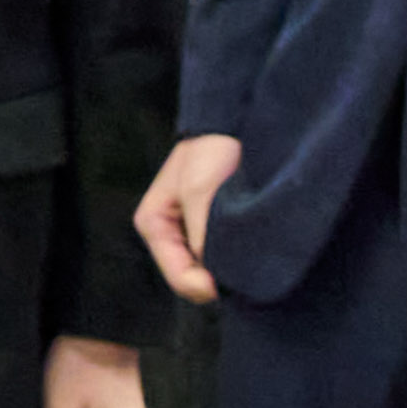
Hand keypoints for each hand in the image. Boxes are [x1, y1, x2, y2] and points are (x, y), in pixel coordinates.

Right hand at [136, 131, 240, 306]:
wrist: (236, 122)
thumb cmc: (212, 150)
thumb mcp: (201, 192)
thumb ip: (202, 237)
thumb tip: (214, 278)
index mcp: (154, 224)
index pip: (179, 276)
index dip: (207, 286)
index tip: (236, 281)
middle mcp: (170, 233)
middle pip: (192, 276)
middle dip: (218, 276)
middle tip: (249, 266)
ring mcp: (191, 232)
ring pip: (208, 268)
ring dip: (229, 265)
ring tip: (251, 248)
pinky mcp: (212, 227)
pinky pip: (221, 255)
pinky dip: (236, 254)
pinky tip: (252, 242)